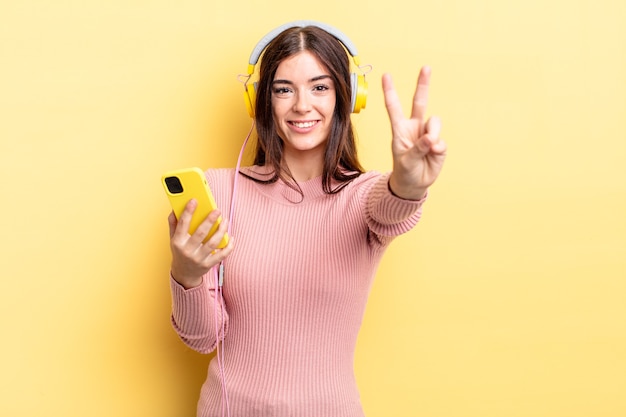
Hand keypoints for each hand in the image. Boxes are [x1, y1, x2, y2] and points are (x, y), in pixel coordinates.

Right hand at [168, 199, 233, 288]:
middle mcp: (188, 251)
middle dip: (210, 220)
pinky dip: (229, 246)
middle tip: (217, 210)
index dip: (188, 212)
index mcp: (178, 242)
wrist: (184, 274)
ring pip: (213, 243)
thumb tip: (175, 209)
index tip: (194, 200)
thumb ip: (174, 224)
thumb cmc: (180, 252)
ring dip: (221, 231)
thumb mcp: (173, 238)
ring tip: (225, 220)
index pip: (182, 224)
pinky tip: (232, 237)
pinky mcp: (208, 265)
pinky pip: (221, 255)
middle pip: (201, 233)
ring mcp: (198, 259)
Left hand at [383, 66, 446, 199]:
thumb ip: (417, 148)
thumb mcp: (406, 161)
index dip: (390, 91)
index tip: (386, 75)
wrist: (414, 185)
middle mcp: (414, 127)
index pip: (394, 107)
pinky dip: (437, 148)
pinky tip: (432, 155)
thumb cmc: (405, 171)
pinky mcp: (439, 143)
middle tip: (426, 67)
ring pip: (434, 122)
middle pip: (419, 101)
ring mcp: (427, 133)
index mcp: (400, 129)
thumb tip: (431, 138)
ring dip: (432, 134)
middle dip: (423, 84)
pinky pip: (441, 140)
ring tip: (428, 149)